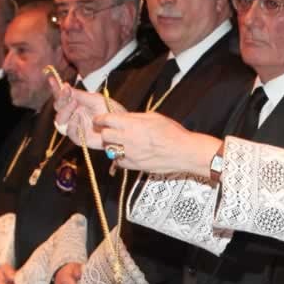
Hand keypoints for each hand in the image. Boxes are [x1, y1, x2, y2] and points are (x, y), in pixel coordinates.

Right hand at [52, 84, 124, 148]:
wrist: (120, 126)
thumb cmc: (110, 110)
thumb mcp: (95, 99)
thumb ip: (79, 95)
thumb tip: (64, 86)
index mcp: (76, 104)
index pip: (62, 97)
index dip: (55, 89)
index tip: (52, 79)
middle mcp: (73, 115)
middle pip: (58, 108)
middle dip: (60, 99)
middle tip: (67, 92)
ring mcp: (75, 127)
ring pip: (60, 121)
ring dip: (64, 111)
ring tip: (74, 104)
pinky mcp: (80, 138)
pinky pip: (69, 132)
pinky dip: (71, 124)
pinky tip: (77, 116)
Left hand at [93, 110, 221, 175]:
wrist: (183, 152)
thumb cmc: (173, 133)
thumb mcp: (153, 117)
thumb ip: (135, 118)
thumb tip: (125, 118)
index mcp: (131, 124)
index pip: (106, 120)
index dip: (100, 119)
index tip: (100, 120)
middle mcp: (127, 139)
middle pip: (104, 135)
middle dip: (106, 132)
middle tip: (110, 131)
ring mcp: (129, 154)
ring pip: (109, 149)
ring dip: (112, 145)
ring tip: (121, 142)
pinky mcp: (133, 166)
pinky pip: (118, 161)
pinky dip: (120, 157)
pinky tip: (128, 153)